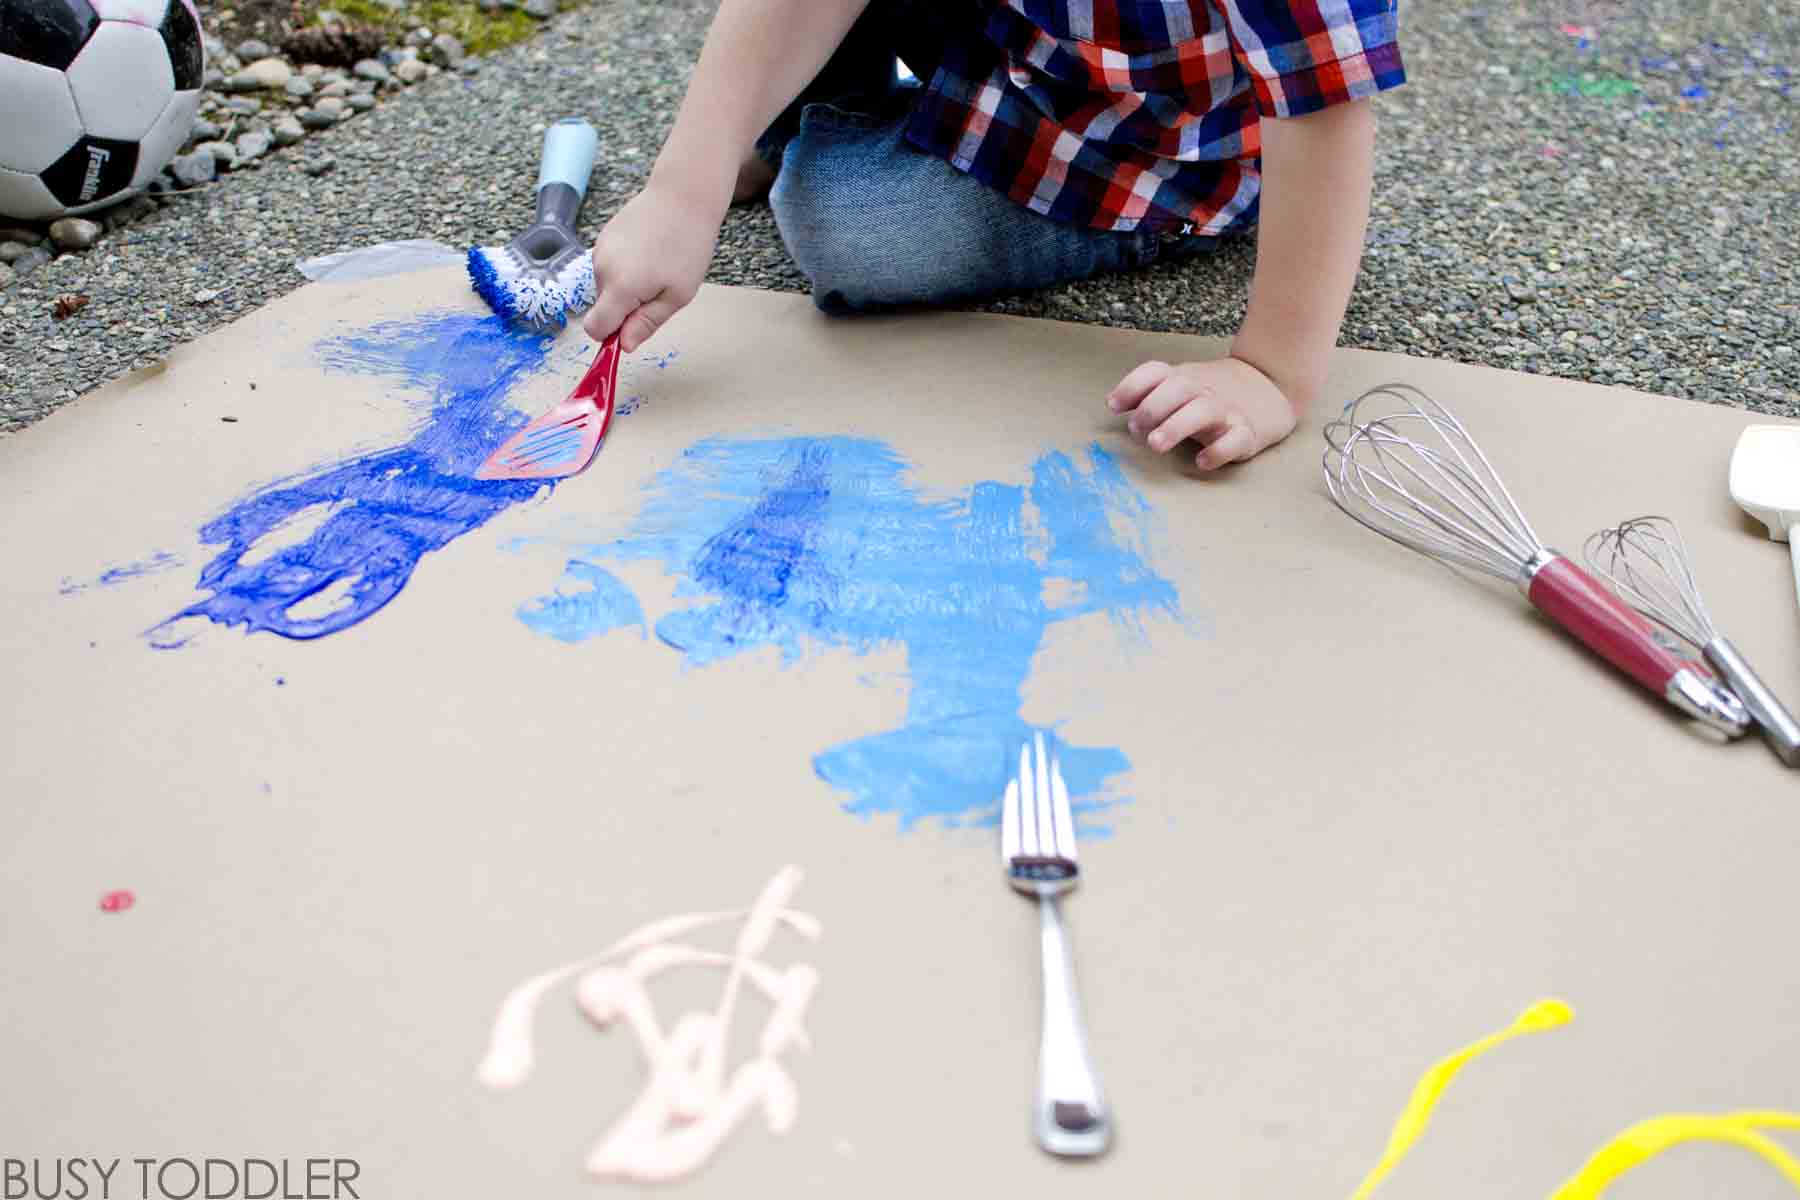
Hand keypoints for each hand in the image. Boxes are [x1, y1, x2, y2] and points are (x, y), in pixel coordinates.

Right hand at [581, 180, 724, 351]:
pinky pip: (609, 267)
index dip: (610, 337)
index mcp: (620, 287)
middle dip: (627, 308)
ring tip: (656, 266)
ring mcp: (600, 250)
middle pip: (603, 308)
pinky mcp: (603, 237)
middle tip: (659, 289)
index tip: (629, 333)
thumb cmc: (687, 245)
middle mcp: (602, 268)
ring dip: (628, 286)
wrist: (682, 195)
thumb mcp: (677, 295)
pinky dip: (625, 268)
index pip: (594, 328)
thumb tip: (624, 346)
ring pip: (606, 287)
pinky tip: (649, 252)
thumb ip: (646, 323)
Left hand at [1107, 356, 1299, 469]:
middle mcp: (1202, 391)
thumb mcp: (1177, 387)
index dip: (1132, 385)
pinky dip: (1218, 450)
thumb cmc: (1207, 395)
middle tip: (1137, 430)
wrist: (1268, 386)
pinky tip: (1201, 461)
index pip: (1155, 371)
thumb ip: (1147, 394)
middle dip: (1152, 408)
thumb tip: (1113, 403)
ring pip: (1203, 411)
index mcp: (1182, 378)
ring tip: (1156, 445)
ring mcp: (1226, 410)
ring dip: (1176, 426)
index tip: (1114, 406)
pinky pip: (1235, 440)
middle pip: (1177, 388)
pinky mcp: (1247, 433)